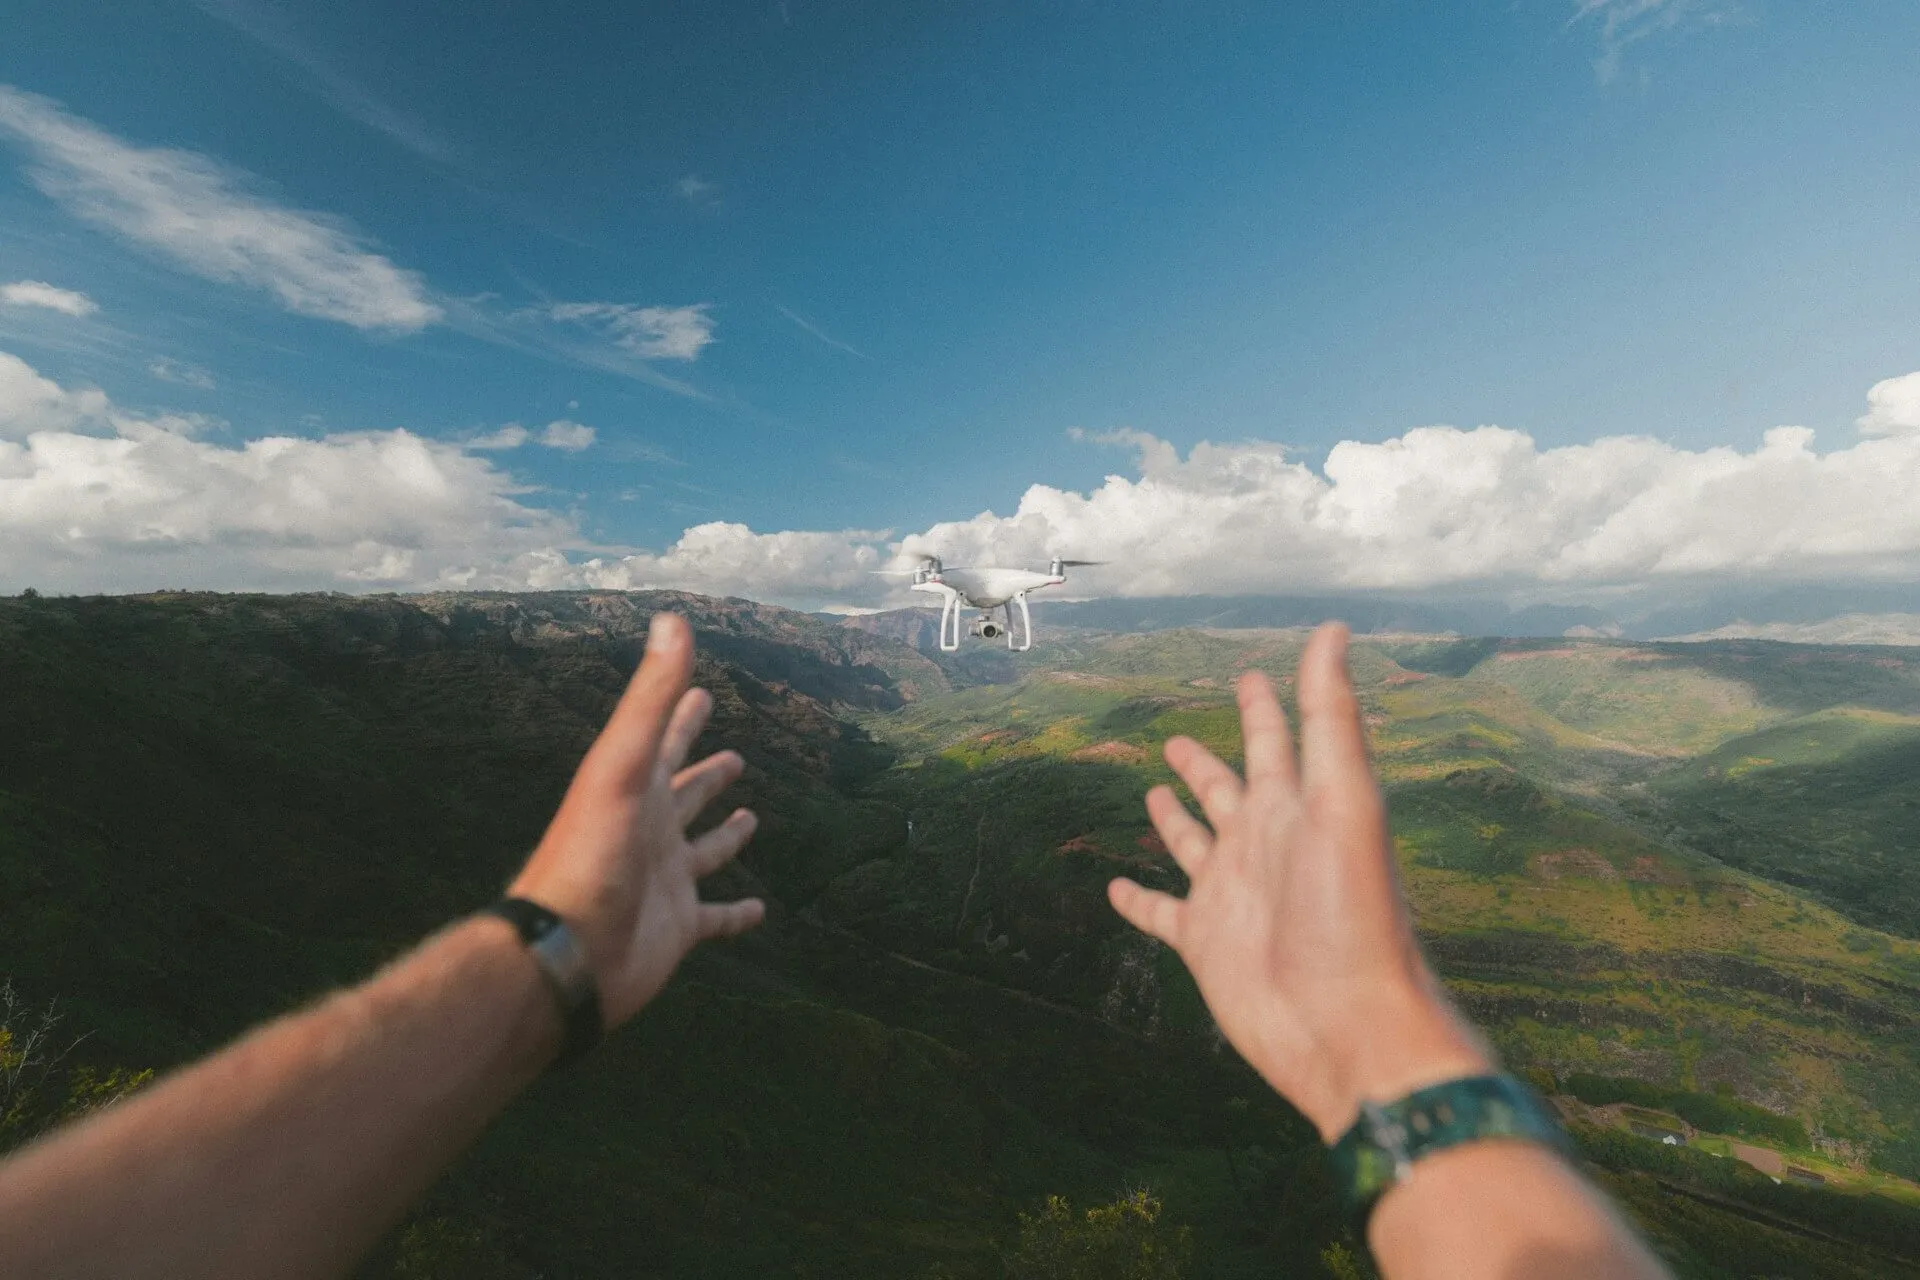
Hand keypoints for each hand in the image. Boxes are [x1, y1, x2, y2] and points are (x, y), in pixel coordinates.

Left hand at [509, 613, 763, 1028]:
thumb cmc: (590, 854)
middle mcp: (650, 829)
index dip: (682, 712)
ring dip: (724, 834)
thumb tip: (672, 619)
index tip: (702, 690)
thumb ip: (650, 698)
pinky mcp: (679, 927)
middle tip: (734, 754)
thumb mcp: (622, 766)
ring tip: (750, 816)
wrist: (567, 952)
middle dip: (706, 771)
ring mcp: (665, 879)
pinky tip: (760, 911)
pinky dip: (738, 914)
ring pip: (703, 850)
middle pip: (685, 792)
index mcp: (636, 788)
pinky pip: (716, 917)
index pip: (663, 739)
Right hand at [1108, 623, 1490, 1139]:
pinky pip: (1161, 913)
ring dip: (1175, 819)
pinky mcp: (1205, 943)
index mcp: (1299, 808)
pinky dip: (1138, 900)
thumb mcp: (1345, 802)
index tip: (1250, 674)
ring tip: (1152, 792)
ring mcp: (1233, 895)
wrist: (1345, 1028)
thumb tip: (1334, 629)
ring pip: (1194, 844)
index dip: (1265, 706)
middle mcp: (1264, 845)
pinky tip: (1114, 889)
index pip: (1278, 742)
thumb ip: (1332, 718)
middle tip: (1180, 736)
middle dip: (1207, 761)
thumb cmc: (1354, 916)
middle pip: (1228, 790)